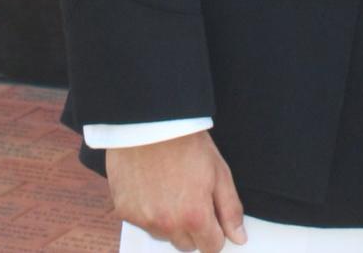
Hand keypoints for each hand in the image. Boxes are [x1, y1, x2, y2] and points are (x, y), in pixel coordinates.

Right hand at [106, 131, 246, 250]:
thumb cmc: (186, 143)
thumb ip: (230, 210)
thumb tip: (238, 237)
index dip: (215, 231)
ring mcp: (143, 219)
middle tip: (190, 197)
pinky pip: (141, 223)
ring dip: (168, 221)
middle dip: (192, 227)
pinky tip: (151, 187)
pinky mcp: (124, 210)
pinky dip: (147, 211)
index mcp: (194, 217)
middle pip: (187, 244)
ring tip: (169, 189)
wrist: (150, 121)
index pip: (211, 247)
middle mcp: (167, 224)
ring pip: (163, 235)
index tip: (211, 215)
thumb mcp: (219, 173)